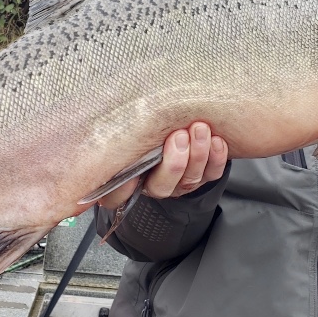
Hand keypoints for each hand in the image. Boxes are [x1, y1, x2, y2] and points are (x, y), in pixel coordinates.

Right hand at [98, 122, 228, 209]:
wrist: (181, 125)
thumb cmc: (148, 128)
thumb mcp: (129, 131)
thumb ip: (119, 134)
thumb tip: (100, 119)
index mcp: (128, 178)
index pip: (114, 197)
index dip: (121, 190)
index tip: (129, 175)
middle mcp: (154, 184)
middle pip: (162, 186)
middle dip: (173, 162)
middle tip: (178, 136)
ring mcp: (180, 183)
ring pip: (190, 179)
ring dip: (197, 153)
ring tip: (199, 129)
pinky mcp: (204, 176)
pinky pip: (212, 174)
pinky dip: (217, 157)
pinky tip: (216, 141)